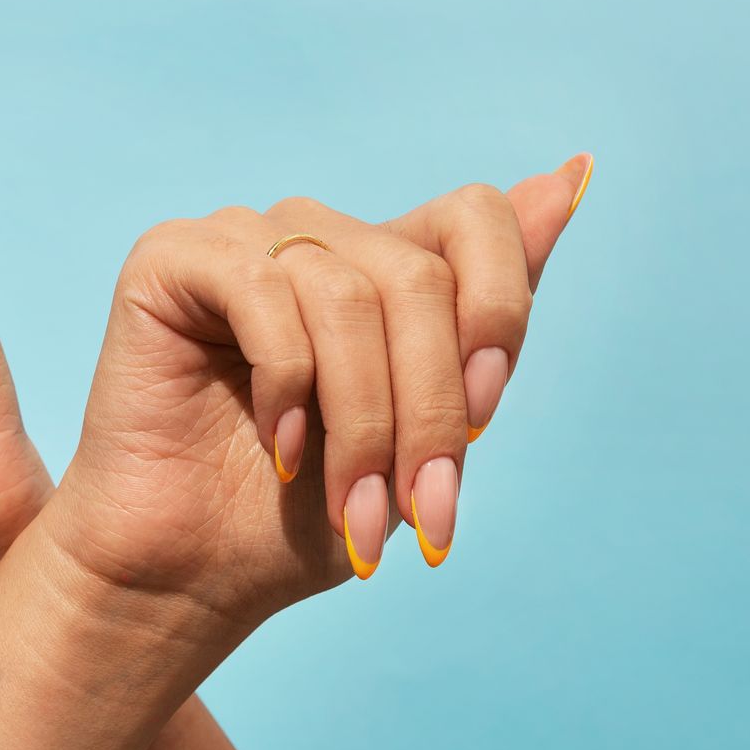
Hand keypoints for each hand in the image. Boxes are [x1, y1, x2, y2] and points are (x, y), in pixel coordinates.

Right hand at [43, 155, 591, 641]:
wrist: (190, 576)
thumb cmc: (299, 517)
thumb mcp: (427, 432)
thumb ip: (490, 315)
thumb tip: (576, 173)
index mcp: (380, 268)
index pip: (476, 217)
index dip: (497, 309)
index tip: (485, 418)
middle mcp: (315, 236)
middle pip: (420, 279)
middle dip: (430, 414)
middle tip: (415, 513)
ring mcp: (242, 238)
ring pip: (349, 297)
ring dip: (362, 424)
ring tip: (349, 506)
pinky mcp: (173, 258)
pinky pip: (266, 291)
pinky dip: (288, 384)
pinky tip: (280, 446)